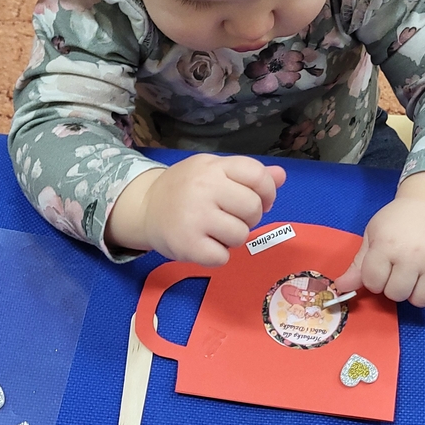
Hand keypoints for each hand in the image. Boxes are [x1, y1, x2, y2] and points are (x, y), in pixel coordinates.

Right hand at [105, 154, 285, 264]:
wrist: (144, 208)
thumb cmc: (185, 189)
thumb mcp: (213, 172)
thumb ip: (247, 174)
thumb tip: (281, 175)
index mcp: (213, 167)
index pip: (257, 175)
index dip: (268, 191)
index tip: (263, 200)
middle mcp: (203, 188)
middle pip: (253, 208)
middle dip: (249, 217)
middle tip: (231, 218)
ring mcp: (194, 217)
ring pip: (241, 235)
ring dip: (233, 238)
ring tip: (215, 231)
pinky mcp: (187, 245)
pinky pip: (223, 257)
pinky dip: (218, 255)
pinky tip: (204, 244)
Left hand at [335, 172, 424, 306]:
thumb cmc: (398, 220)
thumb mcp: (374, 234)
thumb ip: (359, 264)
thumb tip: (341, 287)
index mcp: (388, 245)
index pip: (373, 283)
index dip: (374, 278)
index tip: (382, 266)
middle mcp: (413, 256)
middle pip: (396, 295)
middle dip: (394, 286)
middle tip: (400, 270)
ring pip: (421, 301)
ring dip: (416, 293)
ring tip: (417, 276)